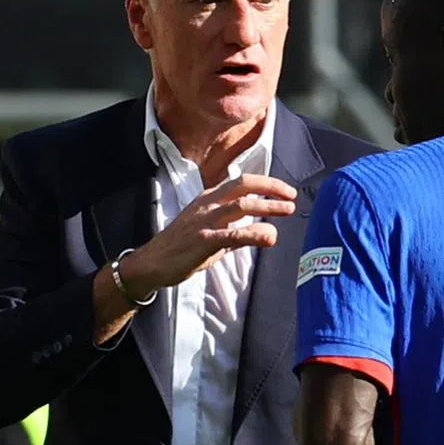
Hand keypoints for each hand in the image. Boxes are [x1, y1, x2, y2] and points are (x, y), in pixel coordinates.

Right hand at [119, 174, 296, 297]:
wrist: (151, 263)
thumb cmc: (182, 247)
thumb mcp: (213, 234)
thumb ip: (239, 231)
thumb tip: (267, 230)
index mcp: (209, 198)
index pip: (241, 182)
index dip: (267, 183)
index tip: (286, 190)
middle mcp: (207, 204)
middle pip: (243, 186)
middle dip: (271, 188)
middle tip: (292, 195)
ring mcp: (204, 221)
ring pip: (241, 205)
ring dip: (268, 207)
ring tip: (288, 210)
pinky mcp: (203, 241)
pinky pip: (232, 234)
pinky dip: (254, 234)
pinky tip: (270, 237)